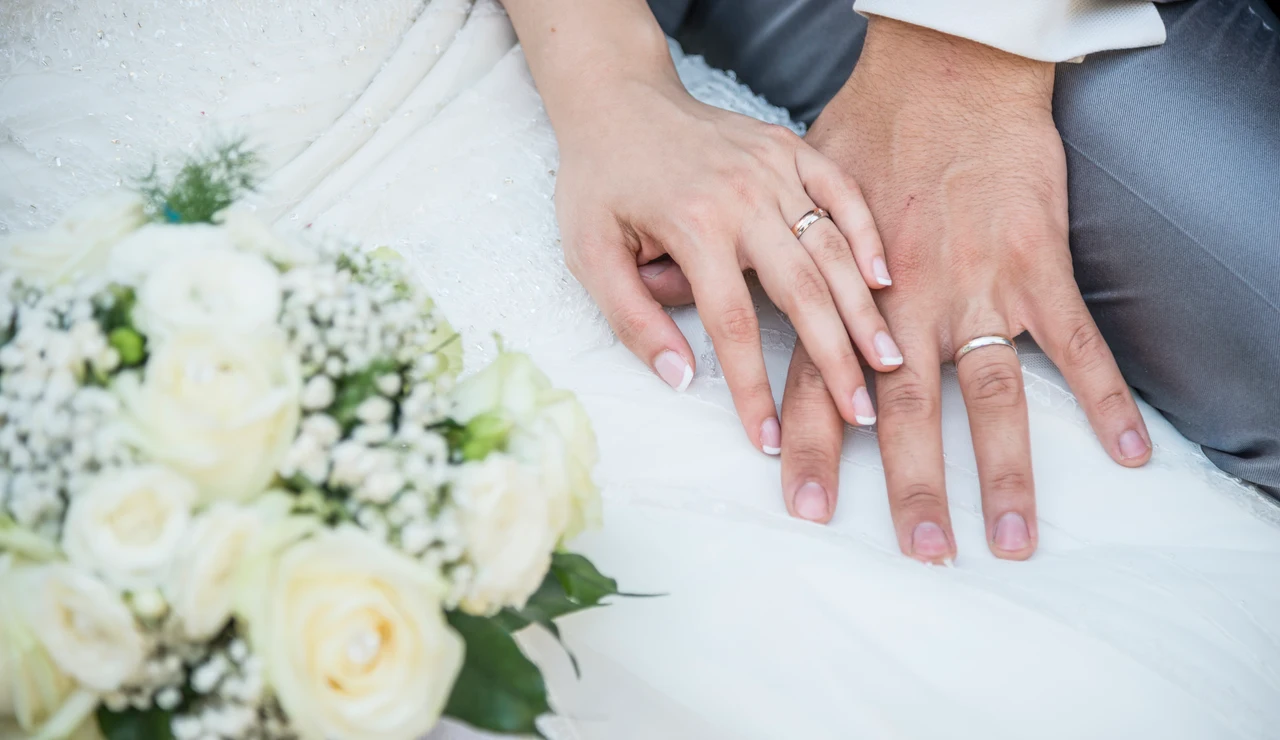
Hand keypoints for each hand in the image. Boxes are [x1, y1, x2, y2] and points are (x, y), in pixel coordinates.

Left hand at [553, 61, 901, 452]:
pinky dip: (866, 234)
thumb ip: (631, 317)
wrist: (618, 101)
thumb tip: (680, 378)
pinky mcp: (790, 149)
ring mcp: (773, 167)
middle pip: (803, 290)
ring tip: (888, 360)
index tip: (770, 439)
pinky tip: (884, 280)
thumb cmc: (601, 182)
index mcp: (693, 224)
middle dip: (835, 357)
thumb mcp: (590, 253)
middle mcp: (742, 195)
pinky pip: (841, 192)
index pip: (732, 325)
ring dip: (863, 308)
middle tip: (860, 410)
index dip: (753, 388)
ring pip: (832, 246)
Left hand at [780, 18, 1151, 557]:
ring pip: (990, 392)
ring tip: (1010, 538)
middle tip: (921, 552)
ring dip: (1003, 468)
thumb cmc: (862, 133)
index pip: (818, 383)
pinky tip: (1129, 451)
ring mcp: (976, 286)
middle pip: (905, 409)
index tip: (803, 509)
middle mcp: (907, 300)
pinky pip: (1075, 341)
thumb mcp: (780, 195)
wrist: (944, 75)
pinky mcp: (1035, 264)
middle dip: (911, 486)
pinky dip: (1105, 396)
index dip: (809, 448)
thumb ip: (748, 262)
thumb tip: (676, 300)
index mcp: (844, 289)